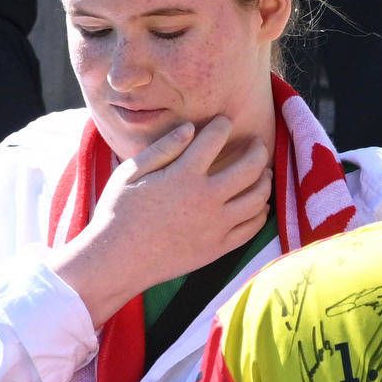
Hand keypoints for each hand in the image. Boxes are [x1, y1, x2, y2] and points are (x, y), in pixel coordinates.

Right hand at [56, 117, 263, 324]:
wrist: (116, 260)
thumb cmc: (116, 214)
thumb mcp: (129, 174)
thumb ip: (161, 149)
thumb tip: (189, 128)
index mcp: (183, 176)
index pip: (213, 140)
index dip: (221, 126)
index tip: (224, 122)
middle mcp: (207, 198)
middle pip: (249, 167)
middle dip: (257, 149)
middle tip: (257, 143)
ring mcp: (217, 224)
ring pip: (258, 197)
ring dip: (265, 180)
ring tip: (262, 172)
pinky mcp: (219, 247)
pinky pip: (252, 227)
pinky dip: (261, 212)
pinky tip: (259, 205)